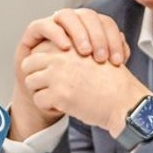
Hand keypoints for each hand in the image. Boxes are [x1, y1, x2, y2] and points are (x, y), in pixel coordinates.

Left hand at [9, 9, 131, 137]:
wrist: (125, 102)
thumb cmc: (113, 82)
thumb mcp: (94, 54)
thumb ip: (73, 52)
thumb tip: (53, 53)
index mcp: (68, 45)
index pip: (38, 51)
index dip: (42, 65)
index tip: (53, 75)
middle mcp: (60, 57)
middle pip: (28, 65)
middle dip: (37, 77)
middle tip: (51, 88)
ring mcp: (57, 76)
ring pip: (30, 82)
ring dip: (41, 92)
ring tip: (58, 97)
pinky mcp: (58, 94)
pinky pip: (38, 100)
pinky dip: (49, 107)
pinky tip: (64, 106)